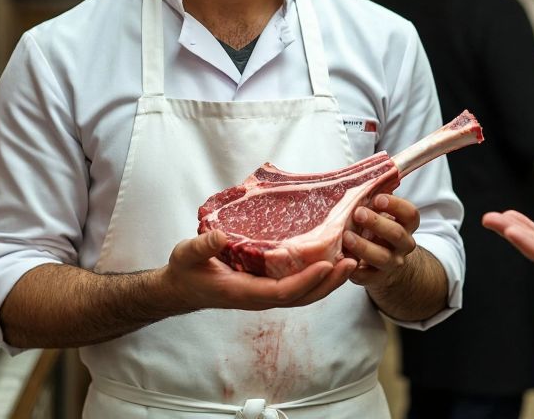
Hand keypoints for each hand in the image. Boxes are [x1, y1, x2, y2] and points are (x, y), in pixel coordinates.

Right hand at [161, 230, 357, 311]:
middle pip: (302, 297)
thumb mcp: (187, 254)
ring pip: (303, 295)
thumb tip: (220, 235)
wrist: (181, 288)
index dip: (306, 281)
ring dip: (328, 283)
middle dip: (328, 283)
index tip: (327, 265)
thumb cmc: (185, 270)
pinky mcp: (267, 289)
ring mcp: (264, 295)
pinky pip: (297, 289)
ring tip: (350, 263)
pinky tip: (330, 264)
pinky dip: (317, 279)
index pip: (283, 291)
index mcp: (243, 292)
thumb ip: (203, 246)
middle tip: (351, 262)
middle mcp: (259, 298)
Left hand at [343, 194, 419, 288]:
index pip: (410, 214)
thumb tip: (363, 177)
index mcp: (406, 225)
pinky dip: (354, 269)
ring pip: (382, 257)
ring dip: (364, 246)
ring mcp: (392, 263)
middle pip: (396, 234)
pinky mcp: (377, 278)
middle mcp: (403, 244)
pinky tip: (342, 259)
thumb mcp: (382, 215)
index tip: (377, 198)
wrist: (387, 265)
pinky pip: (366, 277)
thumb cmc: (379, 231)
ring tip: (346, 236)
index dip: (395, 205)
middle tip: (358, 212)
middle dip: (376, 223)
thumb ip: (376, 201)